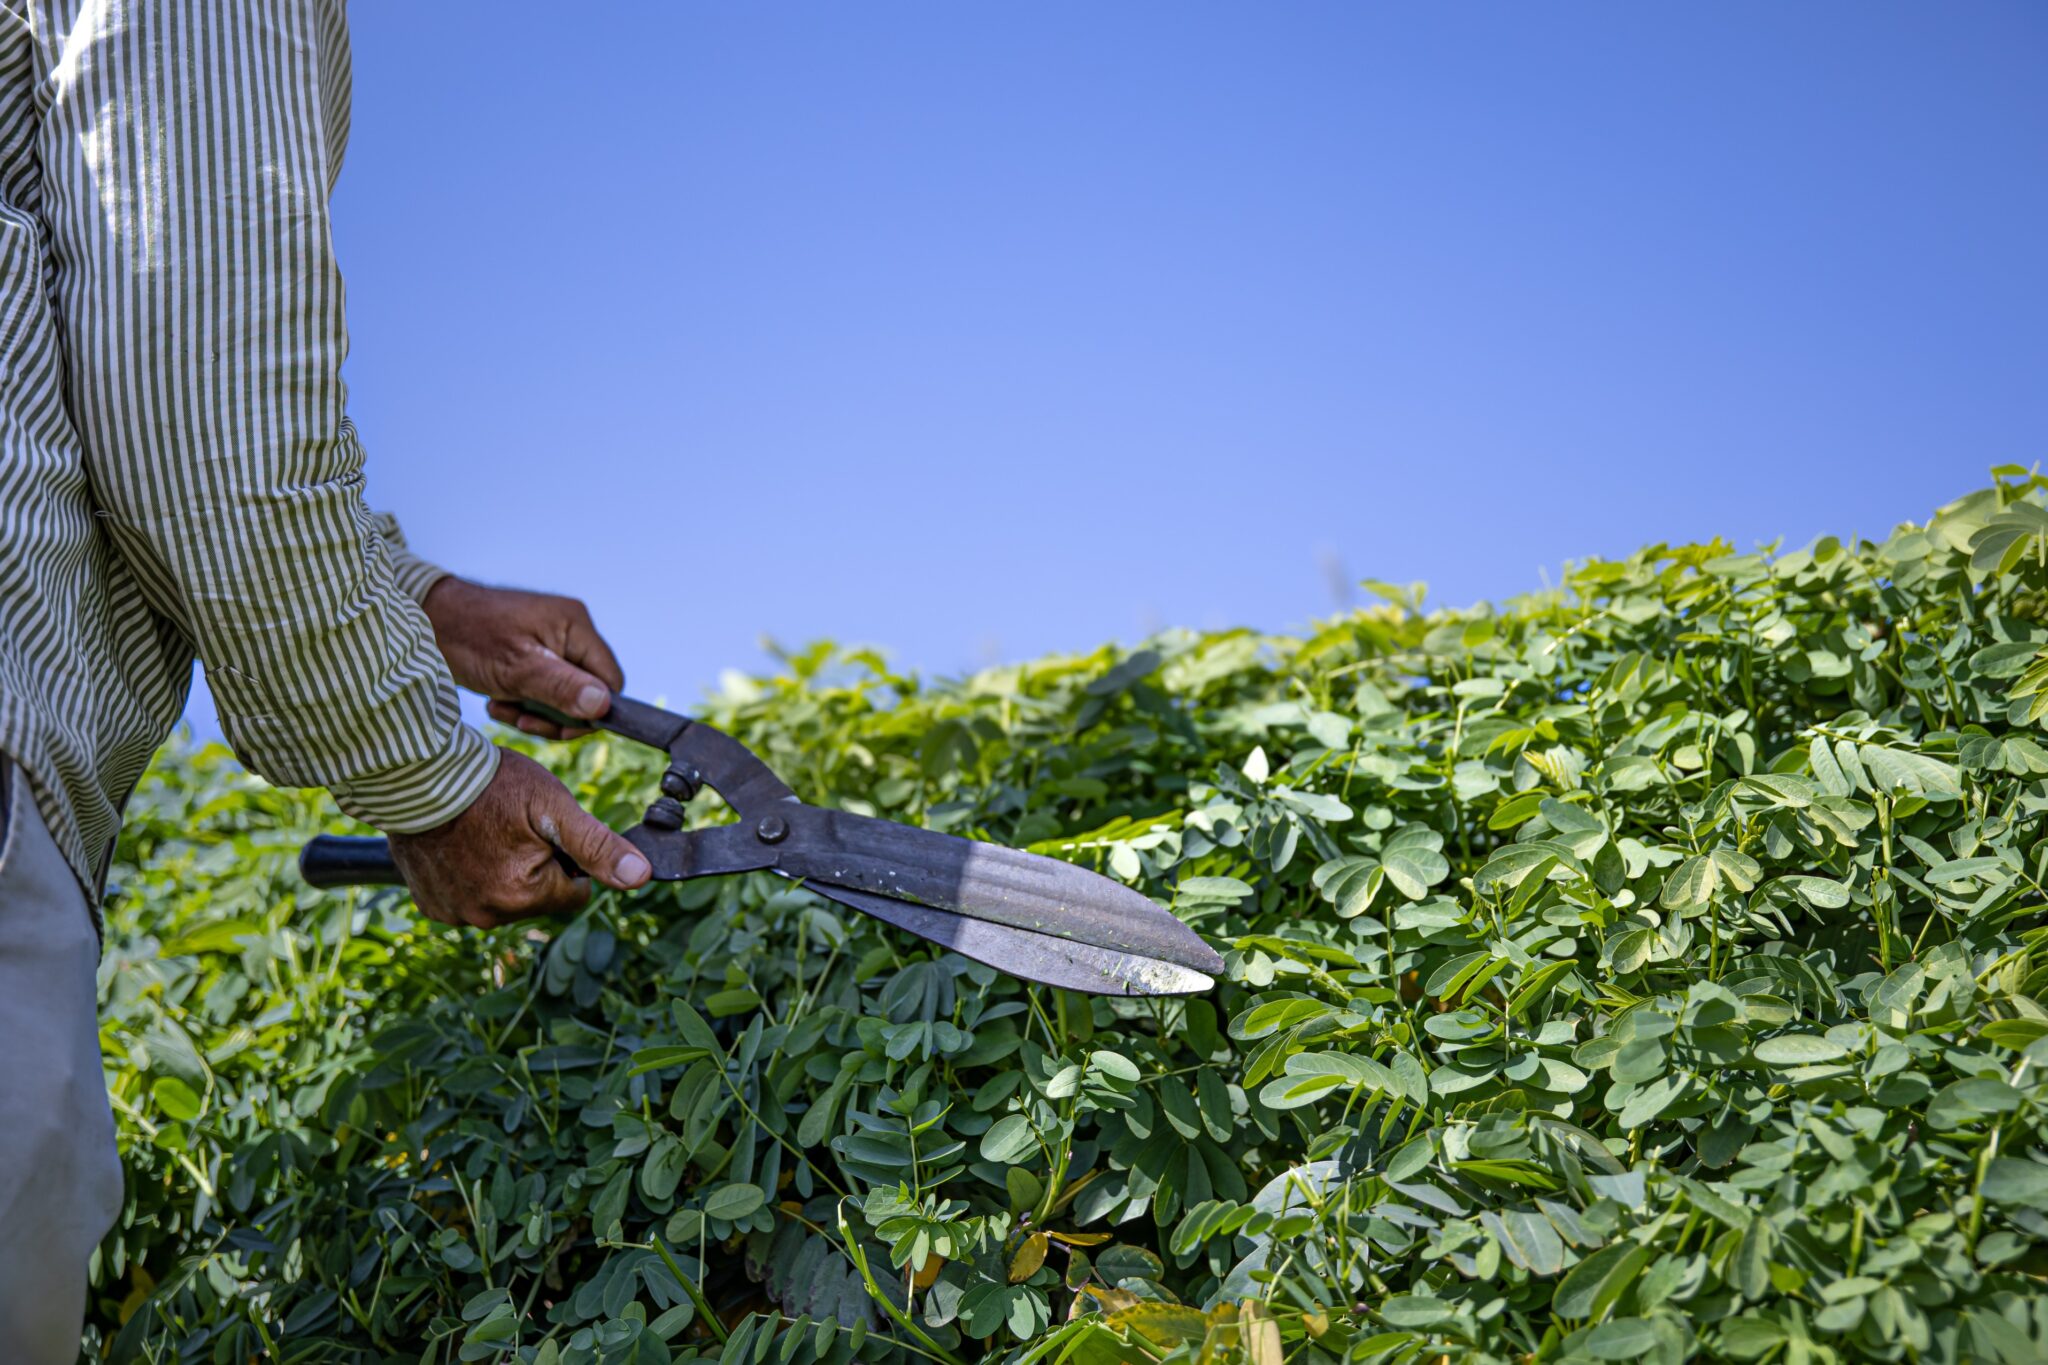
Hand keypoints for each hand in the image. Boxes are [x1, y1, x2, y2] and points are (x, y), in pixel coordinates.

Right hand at [387, 749, 652, 927]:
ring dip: (503, 872)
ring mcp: (455, 913)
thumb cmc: (489, 784)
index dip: (568, 859)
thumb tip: (641, 876)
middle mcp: (488, 916)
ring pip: (505, 899)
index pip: (575, 893)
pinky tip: (461, 844)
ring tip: (485, 831)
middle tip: (512, 826)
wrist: (416, 774)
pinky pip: (469, 898)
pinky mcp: (432, 905)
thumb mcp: (553, 807)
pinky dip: (471, 876)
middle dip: (536, 866)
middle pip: (540, 898)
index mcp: (525, 895)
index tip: (543, 830)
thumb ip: (598, 846)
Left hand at [422, 576, 621, 738]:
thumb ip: (562, 687)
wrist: (428, 623)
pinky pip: (545, 691)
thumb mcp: (517, 669)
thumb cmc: (469, 637)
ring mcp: (552, 644)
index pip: (610, 679)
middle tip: (522, 719)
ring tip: (503, 708)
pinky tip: (498, 701)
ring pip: (565, 696)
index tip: (558, 725)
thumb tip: (603, 707)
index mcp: (576, 626)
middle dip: (556, 714)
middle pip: (589, 691)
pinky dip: (524, 704)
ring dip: (536, 712)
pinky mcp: (534, 657)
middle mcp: (570, 632)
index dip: (591, 709)